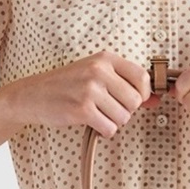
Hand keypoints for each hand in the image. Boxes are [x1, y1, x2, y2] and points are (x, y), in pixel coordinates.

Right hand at [9, 51, 160, 137]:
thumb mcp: (97, 75)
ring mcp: (90, 90)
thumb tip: (156, 100)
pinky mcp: (82, 109)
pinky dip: (104, 130)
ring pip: (124, 117)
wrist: (33, 95)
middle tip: (109, 108)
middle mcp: (99, 71)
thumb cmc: (68, 85)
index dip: (143, 94)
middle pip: (135, 101)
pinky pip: (110, 128)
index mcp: (105, 59)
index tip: (132, 100)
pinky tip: (92, 122)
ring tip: (98, 114)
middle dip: (126, 110)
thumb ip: (127, 85)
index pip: (142, 77)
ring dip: (114, 121)